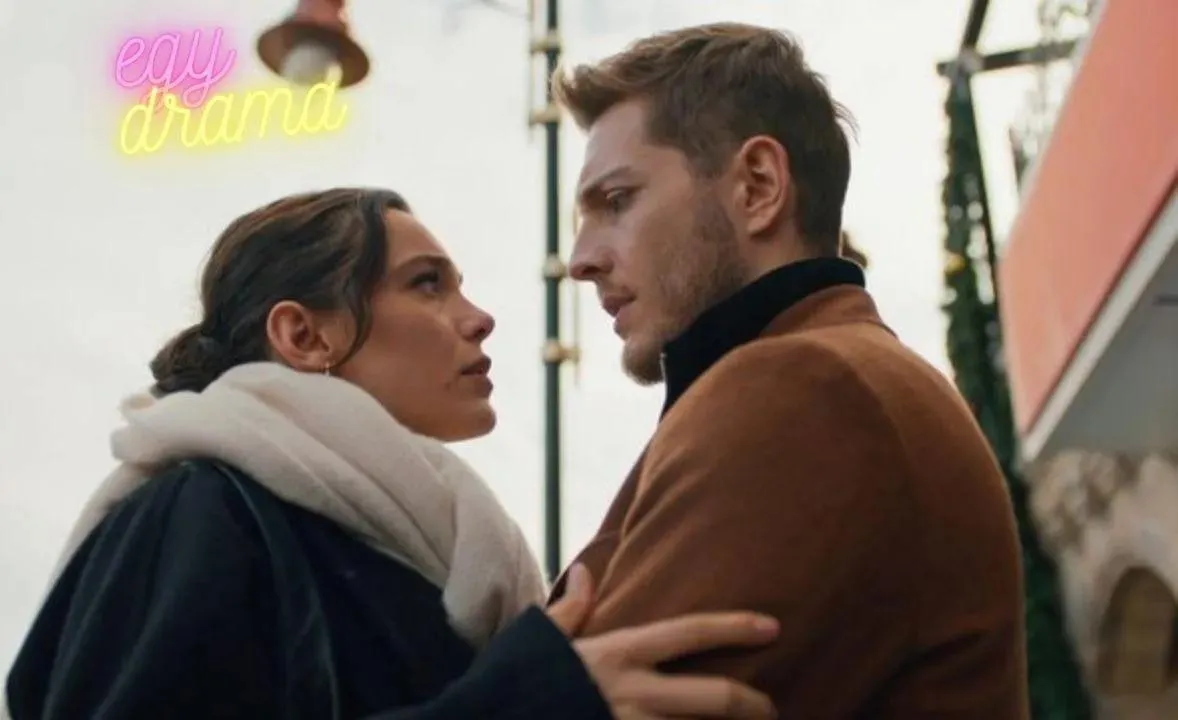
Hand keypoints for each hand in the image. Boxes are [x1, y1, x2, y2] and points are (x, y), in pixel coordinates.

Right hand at [547, 564, 777, 718]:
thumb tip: (590, 571)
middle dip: (753, 705)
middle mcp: (633, 695)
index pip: (689, 632)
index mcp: (619, 655)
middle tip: (771, 709)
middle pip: (714, 697)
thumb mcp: (541, 639)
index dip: (734, 627)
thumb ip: (571, 609)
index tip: (772, 627)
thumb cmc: (517, 684)